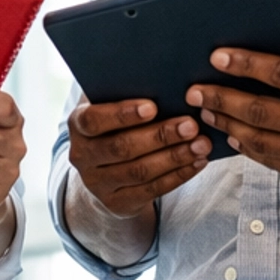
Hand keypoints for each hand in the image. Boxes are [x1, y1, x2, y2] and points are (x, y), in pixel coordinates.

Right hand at [67, 98, 211, 218]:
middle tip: (191, 125)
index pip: (94, 120)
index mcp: (78, 125)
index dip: (122, 114)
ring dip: (174, 157)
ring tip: (201, 144)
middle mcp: (82, 156)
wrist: (103, 170)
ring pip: (140, 171)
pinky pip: (151, 190)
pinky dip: (178, 175)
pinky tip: (197, 162)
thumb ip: (123, 92)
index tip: (153, 106)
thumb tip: (162, 76)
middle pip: (122, 147)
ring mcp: (98, 184)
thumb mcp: (110, 105)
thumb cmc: (115, 125)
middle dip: (159, 136)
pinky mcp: (117, 203)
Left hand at [187, 30, 279, 184]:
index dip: (245, 64)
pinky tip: (234, 135)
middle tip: (195, 91)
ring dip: (227, 126)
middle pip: (259, 111)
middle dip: (220, 99)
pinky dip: (249, 148)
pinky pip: (273, 162)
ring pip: (260, 141)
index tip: (217, 57)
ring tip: (206, 112)